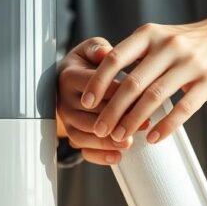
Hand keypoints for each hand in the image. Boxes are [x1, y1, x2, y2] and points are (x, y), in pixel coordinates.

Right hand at [57, 37, 134, 164]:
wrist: (75, 76)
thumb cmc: (90, 62)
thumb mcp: (93, 49)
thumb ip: (99, 48)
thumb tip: (105, 52)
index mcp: (68, 76)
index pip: (94, 87)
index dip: (118, 92)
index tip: (142, 96)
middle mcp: (63, 100)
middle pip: (89, 114)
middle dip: (117, 120)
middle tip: (143, 123)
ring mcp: (66, 119)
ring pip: (84, 134)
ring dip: (108, 141)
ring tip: (131, 142)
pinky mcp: (71, 133)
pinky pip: (82, 149)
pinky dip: (99, 156)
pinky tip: (117, 157)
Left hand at [80, 6, 206, 144]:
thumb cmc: (192, 40)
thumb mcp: (162, 36)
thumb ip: (137, 53)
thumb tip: (104, 79)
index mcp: (151, 34)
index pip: (115, 59)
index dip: (98, 82)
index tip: (86, 103)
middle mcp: (168, 46)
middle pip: (132, 83)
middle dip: (112, 110)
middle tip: (100, 129)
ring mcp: (190, 63)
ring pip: (154, 98)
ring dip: (134, 121)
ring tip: (122, 137)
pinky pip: (183, 108)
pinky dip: (166, 126)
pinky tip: (153, 138)